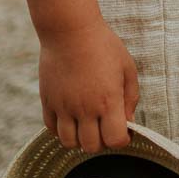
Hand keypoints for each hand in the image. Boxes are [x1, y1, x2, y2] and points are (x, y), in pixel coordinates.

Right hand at [38, 18, 139, 153]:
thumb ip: (130, 98)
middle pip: (91, 146)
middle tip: (105, 126)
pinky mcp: (48, 101)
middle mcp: (85, 108)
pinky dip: (61, 129)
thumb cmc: (104, 46)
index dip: (122, 139)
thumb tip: (128, 122)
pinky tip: (71, 116)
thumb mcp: (127, 68)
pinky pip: (51, 129)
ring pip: (69, 143)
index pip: (115, 140)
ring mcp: (64, 106)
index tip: (124, 130)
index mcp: (108, 101)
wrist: (70, 30)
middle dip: (102, 141)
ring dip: (80, 139)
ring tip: (87, 124)